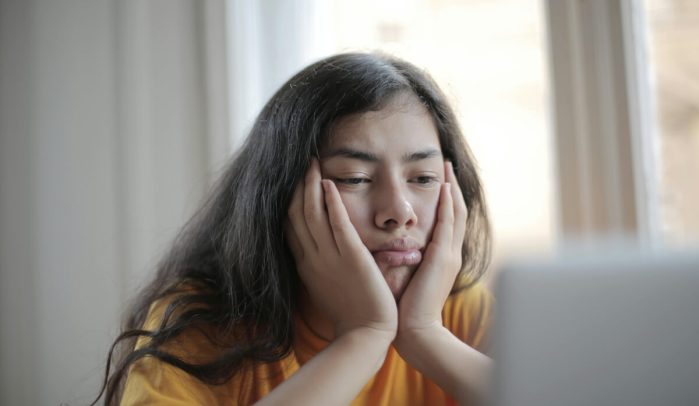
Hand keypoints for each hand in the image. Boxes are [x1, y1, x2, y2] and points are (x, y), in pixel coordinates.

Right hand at [286, 159, 397, 339]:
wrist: (365, 335)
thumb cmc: (350, 314)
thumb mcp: (326, 286)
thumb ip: (319, 266)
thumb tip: (316, 251)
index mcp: (306, 265)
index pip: (290, 227)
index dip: (289, 202)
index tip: (291, 183)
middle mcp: (312, 258)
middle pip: (296, 215)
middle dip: (297, 186)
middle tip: (301, 163)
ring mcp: (330, 257)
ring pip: (312, 214)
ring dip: (311, 186)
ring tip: (312, 163)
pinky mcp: (352, 257)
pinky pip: (337, 223)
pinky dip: (331, 202)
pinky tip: (329, 183)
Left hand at [395, 161, 466, 335]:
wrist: (416, 331)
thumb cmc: (405, 308)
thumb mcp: (407, 276)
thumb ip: (404, 258)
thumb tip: (389, 246)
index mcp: (441, 257)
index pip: (446, 220)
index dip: (444, 199)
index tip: (438, 179)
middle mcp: (450, 252)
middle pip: (456, 211)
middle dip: (451, 186)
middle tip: (446, 164)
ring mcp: (449, 254)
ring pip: (456, 213)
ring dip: (452, 188)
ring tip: (447, 168)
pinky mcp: (443, 258)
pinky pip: (448, 224)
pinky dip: (448, 204)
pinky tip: (445, 187)